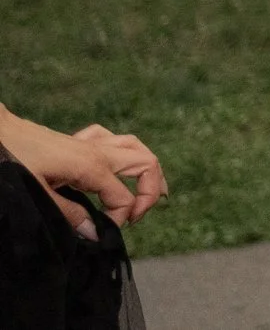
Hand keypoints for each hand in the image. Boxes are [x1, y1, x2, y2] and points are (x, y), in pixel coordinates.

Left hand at [0, 110, 166, 230]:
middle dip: (150, 192)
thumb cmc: (15, 161)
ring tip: (145, 193)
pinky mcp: (81, 140)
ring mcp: (93, 143)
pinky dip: (123, 152)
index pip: (124, 197)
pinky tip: (114, 166)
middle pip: (147, 164)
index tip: (103, 232)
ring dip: (147, 169)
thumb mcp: (39, 193)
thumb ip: (69, 213)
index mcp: (93, 167)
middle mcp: (100, 152)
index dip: (119, 219)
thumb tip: (95, 233)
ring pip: (137, 148)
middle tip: (134, 216)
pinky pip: (114, 139)